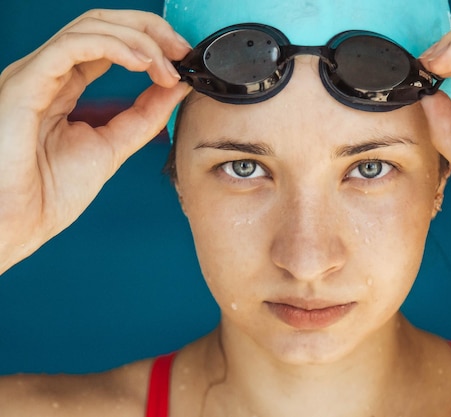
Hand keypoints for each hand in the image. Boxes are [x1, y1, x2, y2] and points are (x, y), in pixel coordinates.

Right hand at [0, 9, 190, 273]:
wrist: (20, 223)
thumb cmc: (49, 192)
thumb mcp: (113, 145)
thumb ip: (145, 115)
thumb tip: (178, 87)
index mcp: (64, 85)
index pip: (109, 42)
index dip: (151, 41)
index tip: (184, 57)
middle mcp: (48, 73)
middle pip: (102, 24)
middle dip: (150, 30)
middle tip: (182, 50)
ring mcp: (35, 75)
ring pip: (89, 27)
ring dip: (138, 40)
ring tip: (167, 65)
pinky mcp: (25, 84)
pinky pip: (71, 47)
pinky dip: (113, 48)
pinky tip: (142, 64)